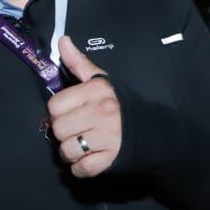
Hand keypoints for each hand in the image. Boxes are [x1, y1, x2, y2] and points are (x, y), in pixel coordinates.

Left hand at [47, 36, 121, 177]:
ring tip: (82, 146)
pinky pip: (82, 169)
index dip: (59, 112)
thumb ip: (79, 63)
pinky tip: (89, 159)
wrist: (154, 132)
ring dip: (71, 153)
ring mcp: (108, 136)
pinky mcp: (112, 159)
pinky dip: (81, 169)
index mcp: (97, 91)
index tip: (71, 114)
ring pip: (67, 151)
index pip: (55, 105)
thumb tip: (62, 40)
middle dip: (64, 134)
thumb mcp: (102, 82)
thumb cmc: (121, 105)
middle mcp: (102, 111)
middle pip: (58, 129)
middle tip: (77, 132)